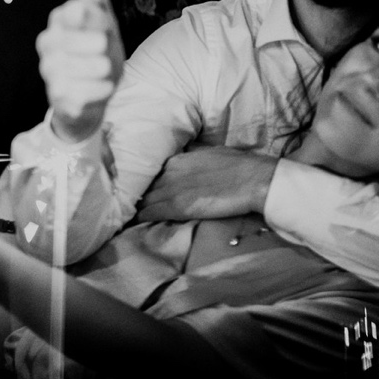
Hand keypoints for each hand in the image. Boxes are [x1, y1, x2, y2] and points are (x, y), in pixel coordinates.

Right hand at [40, 0, 123, 142]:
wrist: (97, 91)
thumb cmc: (100, 53)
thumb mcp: (106, 27)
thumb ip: (98, 8)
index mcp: (59, 20)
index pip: (74, 13)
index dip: (95, 20)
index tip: (106, 28)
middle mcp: (47, 43)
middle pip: (71, 40)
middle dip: (97, 46)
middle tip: (106, 49)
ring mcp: (49, 70)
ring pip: (73, 67)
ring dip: (99, 69)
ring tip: (106, 69)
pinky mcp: (56, 95)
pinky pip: (79, 92)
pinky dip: (98, 90)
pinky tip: (103, 86)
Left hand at [136, 147, 275, 222]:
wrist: (253, 179)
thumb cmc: (237, 166)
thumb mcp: (208, 154)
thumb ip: (191, 158)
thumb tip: (185, 158)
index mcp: (175, 160)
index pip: (149, 174)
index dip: (143, 185)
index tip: (138, 192)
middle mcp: (168, 172)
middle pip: (142, 187)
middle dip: (135, 197)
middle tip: (126, 207)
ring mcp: (171, 189)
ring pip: (142, 201)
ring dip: (135, 209)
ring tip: (125, 218)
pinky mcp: (178, 206)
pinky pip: (150, 214)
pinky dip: (140, 219)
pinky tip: (132, 225)